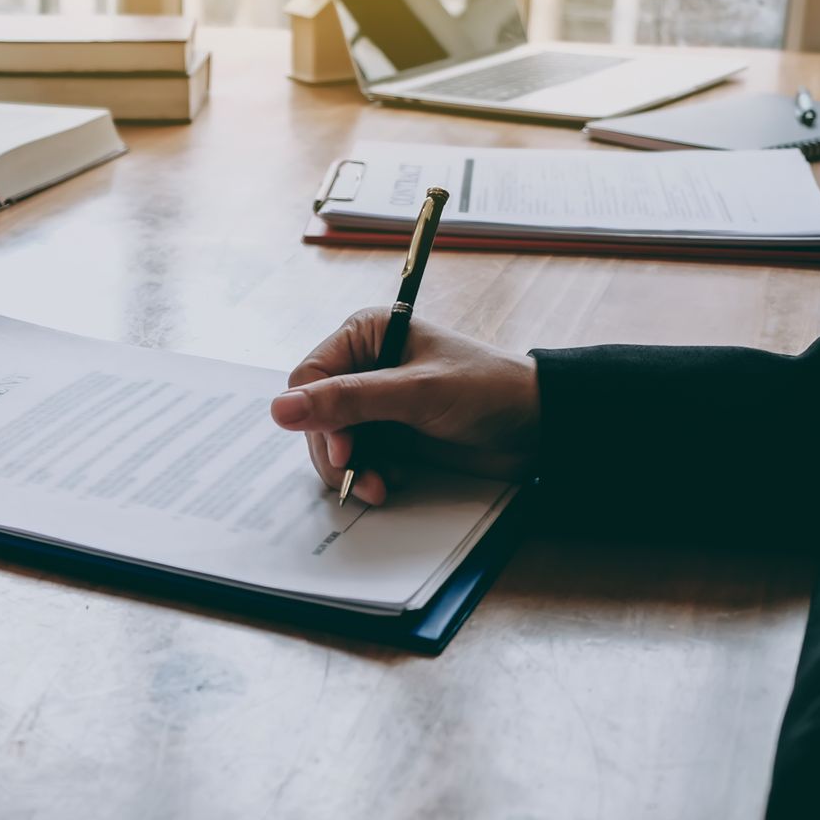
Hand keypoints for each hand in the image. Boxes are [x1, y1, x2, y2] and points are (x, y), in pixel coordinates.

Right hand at [269, 310, 541, 504]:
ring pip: (332, 443)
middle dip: (336, 451)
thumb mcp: (416, 393)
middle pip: (315, 416)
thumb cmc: (488, 391)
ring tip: (382, 485)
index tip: (342, 448)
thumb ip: (348, 400)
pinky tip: (394, 481)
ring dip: (352, 469)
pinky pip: (356, 460)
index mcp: (366, 334)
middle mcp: (364, 366)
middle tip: (362, 475)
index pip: (308, 377)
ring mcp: (376, 404)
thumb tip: (279, 410)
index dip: (314, 416)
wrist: (541, 428)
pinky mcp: (390, 435)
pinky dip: (368, 476)